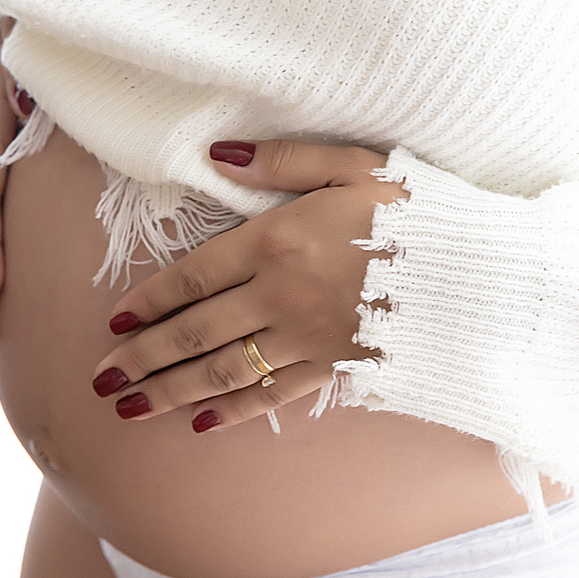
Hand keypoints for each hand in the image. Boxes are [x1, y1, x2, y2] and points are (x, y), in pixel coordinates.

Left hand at [89, 139, 407, 432]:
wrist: (478, 277)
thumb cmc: (417, 211)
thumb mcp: (353, 165)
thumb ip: (282, 161)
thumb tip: (216, 155)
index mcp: (280, 239)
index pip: (197, 275)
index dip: (152, 300)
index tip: (116, 322)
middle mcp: (282, 294)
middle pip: (198, 331)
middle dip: (145, 358)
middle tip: (101, 381)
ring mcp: (308, 338)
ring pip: (224, 370)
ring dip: (172, 391)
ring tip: (130, 410)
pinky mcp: (335, 367)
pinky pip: (272, 393)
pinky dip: (234, 409)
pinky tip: (202, 422)